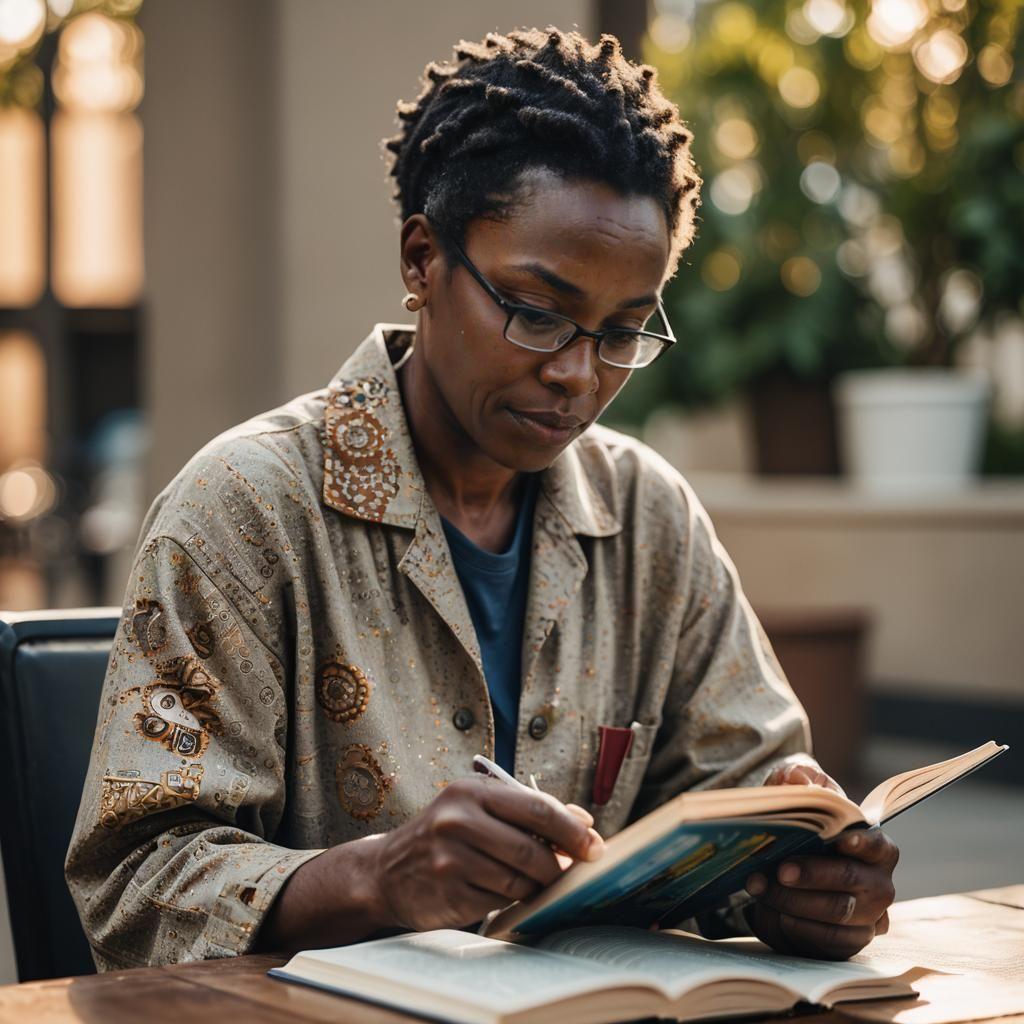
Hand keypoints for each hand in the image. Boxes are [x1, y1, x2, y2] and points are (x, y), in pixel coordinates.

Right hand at [370, 776, 603, 931]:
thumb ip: (530, 812)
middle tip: (572, 873)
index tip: (596, 847)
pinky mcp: (449, 893)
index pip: (538, 808)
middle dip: (559, 866)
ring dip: (536, 885)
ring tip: (534, 881)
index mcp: (472, 791)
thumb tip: (585, 823)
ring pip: (519, 879)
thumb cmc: (446, 834)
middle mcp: (457, 820)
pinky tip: (502, 892)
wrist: (387, 871)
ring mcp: (450, 859)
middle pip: (532, 849)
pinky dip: (511, 899)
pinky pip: (500, 901)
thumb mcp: (481, 808)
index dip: (573, 830)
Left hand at [744, 765, 898, 959]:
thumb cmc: (800, 827)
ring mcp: (868, 917)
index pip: (876, 844)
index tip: (840, 839)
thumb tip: (800, 778)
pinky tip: (774, 912)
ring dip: (793, 900)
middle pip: (850, 879)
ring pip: (835, 912)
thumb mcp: (794, 796)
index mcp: (875, 846)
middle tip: (780, 870)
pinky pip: (827, 939)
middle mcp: (879, 883)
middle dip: (813, 874)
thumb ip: (796, 779)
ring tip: (759, 886)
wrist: (785, 870)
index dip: (861, 842)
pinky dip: (797, 925)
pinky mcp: (848, 942)